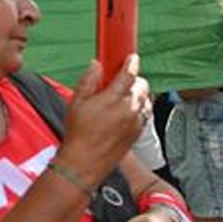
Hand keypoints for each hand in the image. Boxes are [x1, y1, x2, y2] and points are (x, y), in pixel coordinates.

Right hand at [61, 55, 150, 181]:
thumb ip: (88, 80)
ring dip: (140, 94)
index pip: (128, 75)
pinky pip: (146, 114)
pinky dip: (141, 108)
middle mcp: (128, 110)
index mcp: (113, 99)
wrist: (84, 164)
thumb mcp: (76, 102)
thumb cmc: (78, 135)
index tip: (131, 58)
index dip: (131, 63)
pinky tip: (129, 110)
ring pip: (147, 100)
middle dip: (135, 80)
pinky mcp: (138, 133)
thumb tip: (96, 65)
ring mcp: (136, 122)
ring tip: (126, 95)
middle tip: (124, 80)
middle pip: (142, 86)